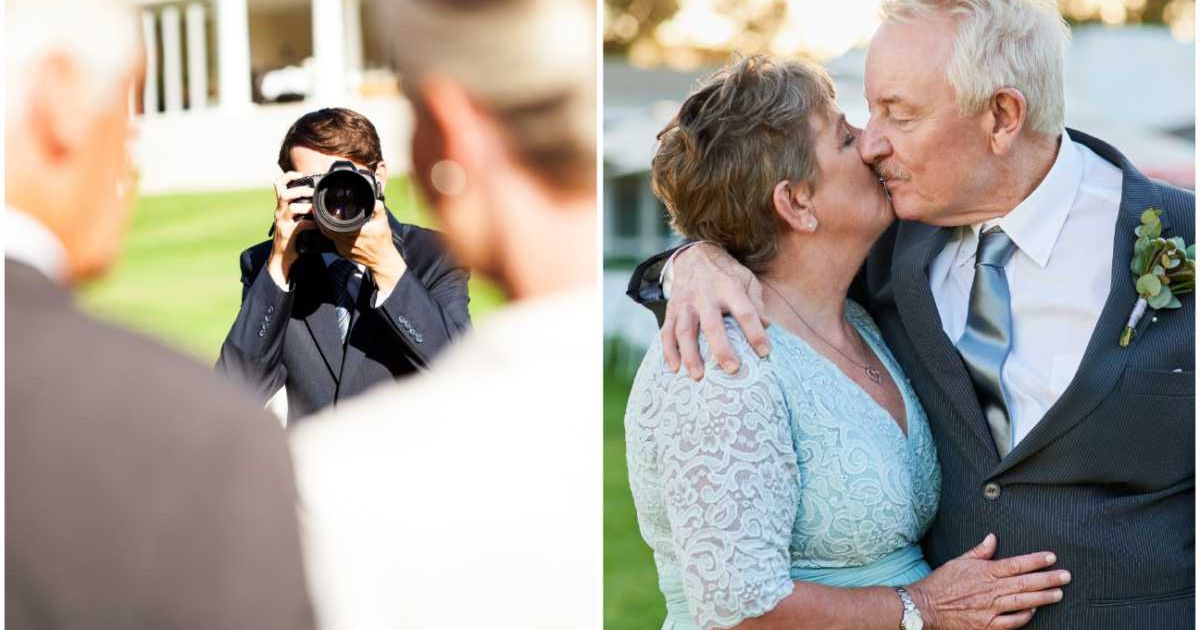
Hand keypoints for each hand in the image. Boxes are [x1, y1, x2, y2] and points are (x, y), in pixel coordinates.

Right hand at [266, 171, 317, 286]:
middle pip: (284, 193)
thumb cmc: (292, 237)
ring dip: (307, 206)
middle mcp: (279, 212)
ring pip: (292, 207)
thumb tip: (319, 201)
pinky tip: (318, 225)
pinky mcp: (287, 234)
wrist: (282, 258)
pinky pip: (300, 225)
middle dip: (300, 190)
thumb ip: (302, 210)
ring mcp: (282, 223)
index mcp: (281, 207)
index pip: (278, 185)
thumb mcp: (294, 219)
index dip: (288, 176)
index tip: (301, 174)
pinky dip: (312, 223)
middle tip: (313, 192)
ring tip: (316, 209)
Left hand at [323, 200, 406, 294]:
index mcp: (355, 232)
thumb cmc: (383, 243)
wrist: (382, 260)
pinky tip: (336, 230)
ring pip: (329, 236)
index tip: (323, 210)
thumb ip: (378, 209)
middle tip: (322, 213)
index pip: (333, 224)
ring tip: (327, 220)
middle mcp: (347, 241)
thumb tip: (374, 200)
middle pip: (327, 230)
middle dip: (323, 221)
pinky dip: (333, 236)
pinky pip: (334, 242)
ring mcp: (344, 249)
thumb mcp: (383, 223)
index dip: (325, 217)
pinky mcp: (344, 253)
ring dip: (327, 228)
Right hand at [662, 242, 770, 379]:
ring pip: (685, 331)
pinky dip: (669, 351)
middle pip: (712, 325)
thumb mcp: (746, 279)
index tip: (765, 352)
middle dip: (721, 348)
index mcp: (729, 288)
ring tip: (698, 377)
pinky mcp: (672, 310)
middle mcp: (705, 296)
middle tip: (732, 370)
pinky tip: (674, 368)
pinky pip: (667, 332)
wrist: (694, 256)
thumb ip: (756, 302)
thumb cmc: (726, 273)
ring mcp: (686, 304)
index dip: (755, 332)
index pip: (745, 312)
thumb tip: (767, 325)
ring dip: (690, 355)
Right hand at [908, 534, 1070, 629]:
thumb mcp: (959, 561)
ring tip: (1058, 593)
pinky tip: (1035, 612)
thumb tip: (993, 538)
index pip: (1016, 564)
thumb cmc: (941, 583)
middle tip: (1066, 576)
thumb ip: (979, 551)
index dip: (1036, 560)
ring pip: (1023, 602)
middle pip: (1025, 583)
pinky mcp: (987, 625)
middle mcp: (990, 589)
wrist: (926, 606)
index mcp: (984, 572)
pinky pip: (1012, 622)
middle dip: (1048, 578)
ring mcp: (990, 609)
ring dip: (1043, 597)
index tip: (1051, 557)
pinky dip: (1025, 616)